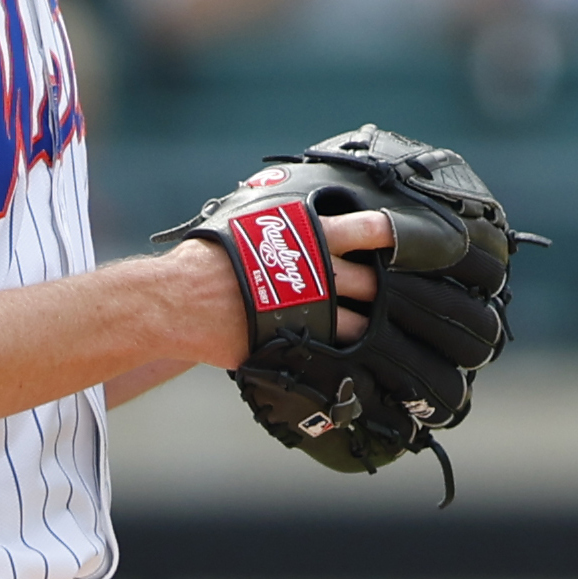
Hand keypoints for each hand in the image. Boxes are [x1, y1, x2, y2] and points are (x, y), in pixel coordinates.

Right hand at [151, 207, 390, 374]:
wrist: (178, 300)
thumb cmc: (205, 257)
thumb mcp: (245, 222)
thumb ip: (279, 224)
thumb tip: (294, 219)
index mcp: (310, 236)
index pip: (366, 230)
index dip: (387, 235)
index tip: (399, 242)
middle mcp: (320, 272)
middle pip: (370, 283)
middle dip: (378, 289)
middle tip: (379, 293)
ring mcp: (314, 312)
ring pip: (360, 324)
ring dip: (367, 327)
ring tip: (370, 330)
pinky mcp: (301, 343)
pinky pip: (335, 353)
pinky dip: (342, 355)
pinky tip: (348, 358)